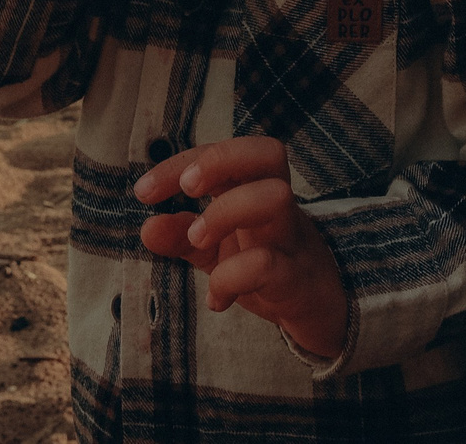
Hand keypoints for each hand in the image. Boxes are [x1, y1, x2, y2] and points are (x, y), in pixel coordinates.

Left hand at [134, 136, 347, 360]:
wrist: (321, 312)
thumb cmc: (270, 268)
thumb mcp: (218, 251)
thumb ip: (183, 237)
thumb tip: (146, 228)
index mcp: (258, 189)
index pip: (227, 152)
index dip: (183, 161)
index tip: (144, 192)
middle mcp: (280, 205)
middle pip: (268, 152)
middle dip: (219, 161)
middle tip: (186, 190)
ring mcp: (294, 240)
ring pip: (276, 197)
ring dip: (225, 212)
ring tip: (198, 239)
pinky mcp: (299, 281)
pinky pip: (270, 265)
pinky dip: (232, 277)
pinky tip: (216, 299)